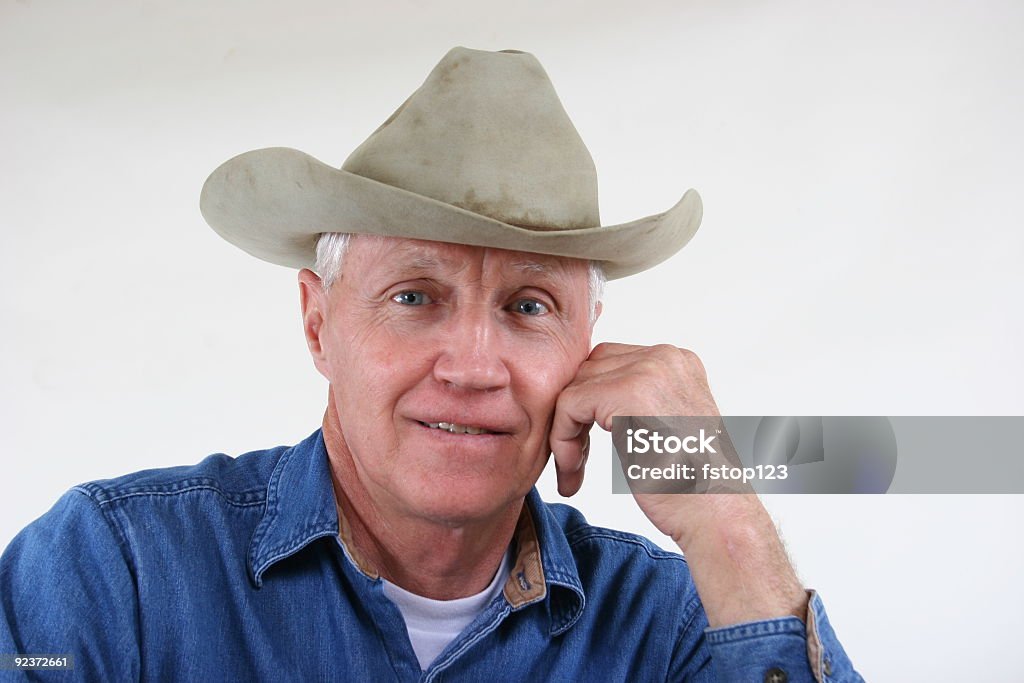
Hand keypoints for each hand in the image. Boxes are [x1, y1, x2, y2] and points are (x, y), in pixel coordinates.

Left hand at [548, 342, 806, 625]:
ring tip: (575, 470)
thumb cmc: (692, 484)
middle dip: (574, 414)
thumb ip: (636, 400)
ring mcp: (648, 371)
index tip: (584, 444)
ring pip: (574, 388)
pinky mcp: (627, 393)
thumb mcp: (665, 425)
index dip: (587, 403)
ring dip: (566, 431)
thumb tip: (588, 396)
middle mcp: (665, 357)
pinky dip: (562, 440)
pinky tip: (574, 472)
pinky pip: (569, 405)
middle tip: (575, 459)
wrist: (716, 514)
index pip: (607, 363)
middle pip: (588, 371)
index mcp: (677, 361)